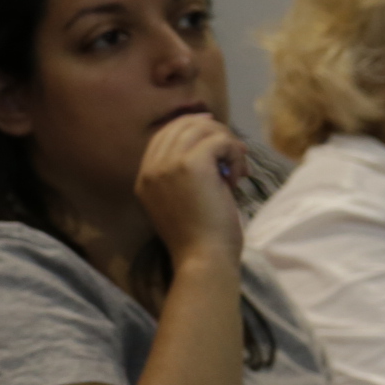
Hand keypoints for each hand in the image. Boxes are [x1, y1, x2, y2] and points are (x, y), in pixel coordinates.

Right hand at [135, 111, 248, 261]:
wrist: (202, 258)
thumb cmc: (200, 238)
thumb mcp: (183, 201)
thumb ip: (186, 175)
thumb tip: (212, 145)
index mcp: (145, 176)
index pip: (166, 134)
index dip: (193, 127)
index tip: (218, 134)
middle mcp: (152, 167)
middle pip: (182, 125)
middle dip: (214, 132)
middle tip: (235, 152)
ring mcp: (169, 164)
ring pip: (201, 128)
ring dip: (227, 143)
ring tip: (239, 168)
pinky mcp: (192, 164)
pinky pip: (219, 140)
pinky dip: (235, 153)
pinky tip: (239, 175)